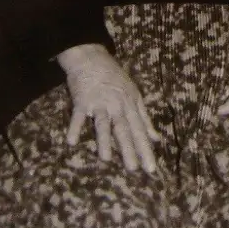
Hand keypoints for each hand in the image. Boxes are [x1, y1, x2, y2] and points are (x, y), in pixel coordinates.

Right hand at [58, 43, 159, 173]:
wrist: (92, 57)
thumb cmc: (114, 78)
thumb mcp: (134, 95)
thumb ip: (144, 118)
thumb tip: (156, 138)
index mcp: (130, 104)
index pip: (140, 130)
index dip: (146, 149)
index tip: (151, 169)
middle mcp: (117, 105)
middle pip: (124, 129)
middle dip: (129, 150)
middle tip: (134, 170)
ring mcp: (99, 102)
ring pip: (103, 123)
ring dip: (104, 140)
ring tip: (106, 159)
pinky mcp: (82, 100)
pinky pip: (78, 116)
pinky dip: (75, 127)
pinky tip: (72, 141)